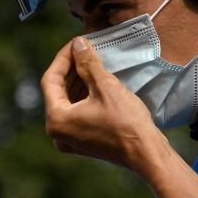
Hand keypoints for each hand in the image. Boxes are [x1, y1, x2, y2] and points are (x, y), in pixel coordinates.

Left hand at [41, 37, 167, 171]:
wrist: (146, 154)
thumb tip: (78, 43)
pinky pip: (77, 113)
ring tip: (91, 62)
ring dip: (78, 81)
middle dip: (71, 69)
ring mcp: (70, 139)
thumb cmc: (126, 122)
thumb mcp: (106, 86)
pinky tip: (96, 81)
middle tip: (84, 50)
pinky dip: (84, 96)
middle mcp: (57, 132)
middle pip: (57, 91)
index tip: (76, 43)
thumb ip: (87, 63)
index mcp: (57, 120)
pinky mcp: (82, 142)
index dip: (63, 58)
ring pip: (68, 102)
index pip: (50, 80)